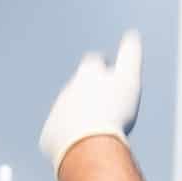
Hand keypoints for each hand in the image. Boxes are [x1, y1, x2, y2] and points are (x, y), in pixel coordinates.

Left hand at [39, 31, 142, 174]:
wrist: (88, 144)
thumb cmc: (113, 111)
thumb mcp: (128, 80)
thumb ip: (131, 56)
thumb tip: (132, 34)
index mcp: (87, 75)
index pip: (93, 62)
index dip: (101, 63)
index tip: (105, 65)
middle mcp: (68, 90)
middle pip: (77, 86)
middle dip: (87, 90)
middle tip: (100, 100)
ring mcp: (56, 112)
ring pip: (66, 111)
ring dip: (76, 115)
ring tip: (91, 126)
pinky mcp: (49, 135)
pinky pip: (58, 134)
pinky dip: (67, 137)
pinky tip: (79, 146)